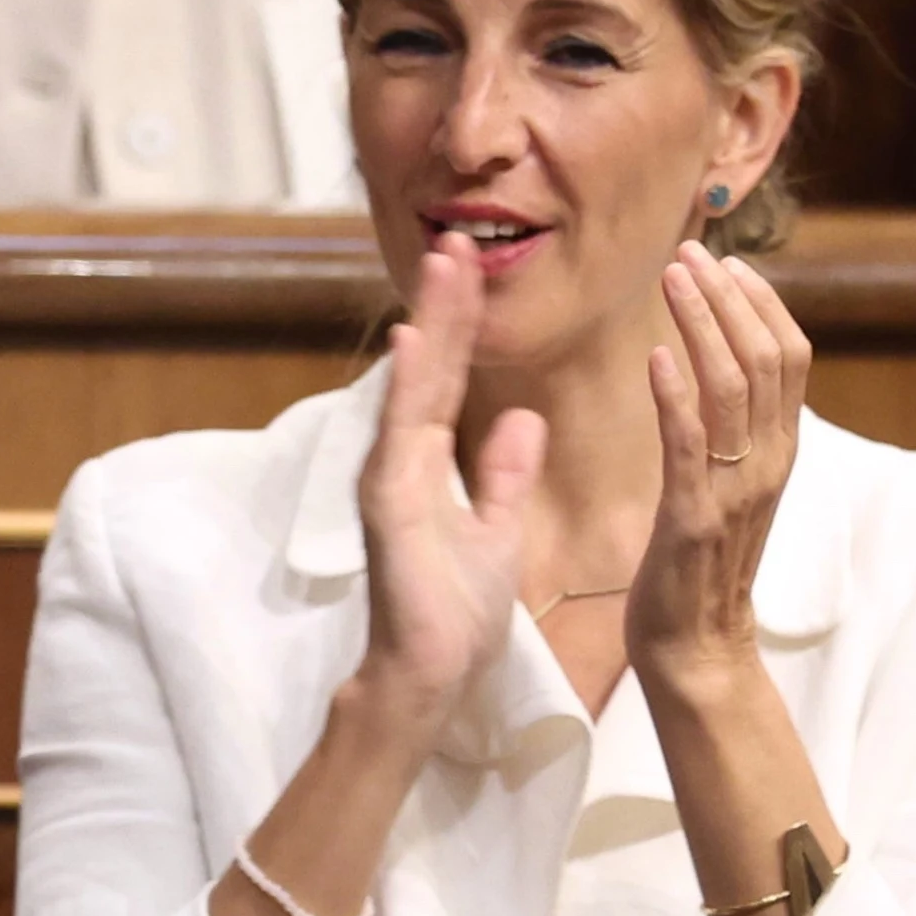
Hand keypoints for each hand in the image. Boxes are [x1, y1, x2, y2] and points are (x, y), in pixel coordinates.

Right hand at [355, 231, 548, 727]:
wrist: (431, 675)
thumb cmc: (455, 615)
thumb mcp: (496, 529)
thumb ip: (504, 474)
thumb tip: (525, 421)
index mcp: (427, 467)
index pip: (449, 382)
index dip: (461, 327)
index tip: (475, 271)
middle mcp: (401, 464)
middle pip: (424, 371)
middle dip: (442, 307)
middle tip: (456, 239)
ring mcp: (390, 483)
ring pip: (410, 390)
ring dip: (425, 328)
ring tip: (441, 268)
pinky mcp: (389, 508)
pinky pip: (397, 438)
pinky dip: (402, 391)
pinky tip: (409, 345)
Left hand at [631, 241, 809, 702]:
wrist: (696, 649)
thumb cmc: (697, 569)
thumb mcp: (727, 489)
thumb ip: (730, 436)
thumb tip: (715, 375)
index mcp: (779, 452)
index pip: (790, 356)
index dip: (761, 303)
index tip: (727, 262)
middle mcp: (770, 462)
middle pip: (769, 356)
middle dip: (730, 297)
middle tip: (691, 252)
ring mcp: (737, 489)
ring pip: (735, 385)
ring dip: (703, 325)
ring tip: (674, 279)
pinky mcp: (695, 516)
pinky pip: (692, 443)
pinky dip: (676, 394)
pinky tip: (655, 356)